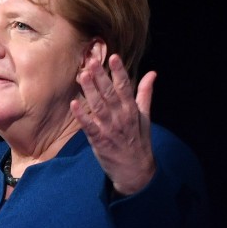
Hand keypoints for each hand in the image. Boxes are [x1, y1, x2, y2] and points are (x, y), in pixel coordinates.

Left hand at [71, 53, 156, 195]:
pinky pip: (89, 127)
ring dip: (90, 91)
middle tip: (91, 61)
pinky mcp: (100, 141)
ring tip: (82, 75)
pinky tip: (73, 104)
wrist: (136, 171)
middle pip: (109, 93)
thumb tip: (152, 73)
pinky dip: (82, 116)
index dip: (119, 71)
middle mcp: (122, 117)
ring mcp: (110, 129)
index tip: (113, 56)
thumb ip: (145, 93)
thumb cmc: (139, 141)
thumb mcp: (145, 116)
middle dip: (100, 76)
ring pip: (99, 106)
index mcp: (132, 109)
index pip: (125, 86)